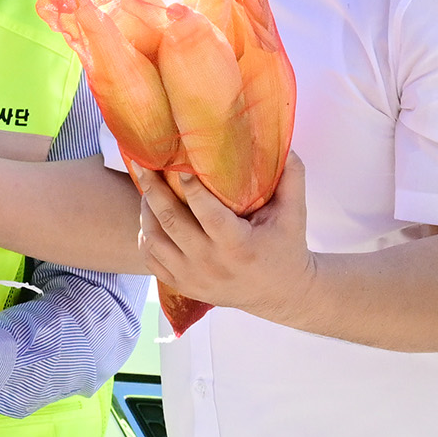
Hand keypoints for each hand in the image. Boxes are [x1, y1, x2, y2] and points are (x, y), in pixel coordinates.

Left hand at [133, 154, 319, 327]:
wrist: (280, 293)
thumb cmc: (286, 246)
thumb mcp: (294, 213)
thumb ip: (291, 177)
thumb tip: (284, 143)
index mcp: (240, 246)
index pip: (209, 214)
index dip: (191, 188)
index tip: (179, 164)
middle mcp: (212, 264)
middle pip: (171, 223)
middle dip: (153, 190)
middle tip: (143, 164)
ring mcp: (194, 278)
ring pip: (154, 240)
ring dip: (146, 210)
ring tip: (147, 187)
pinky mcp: (183, 285)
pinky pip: (150, 259)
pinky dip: (145, 236)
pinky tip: (149, 217)